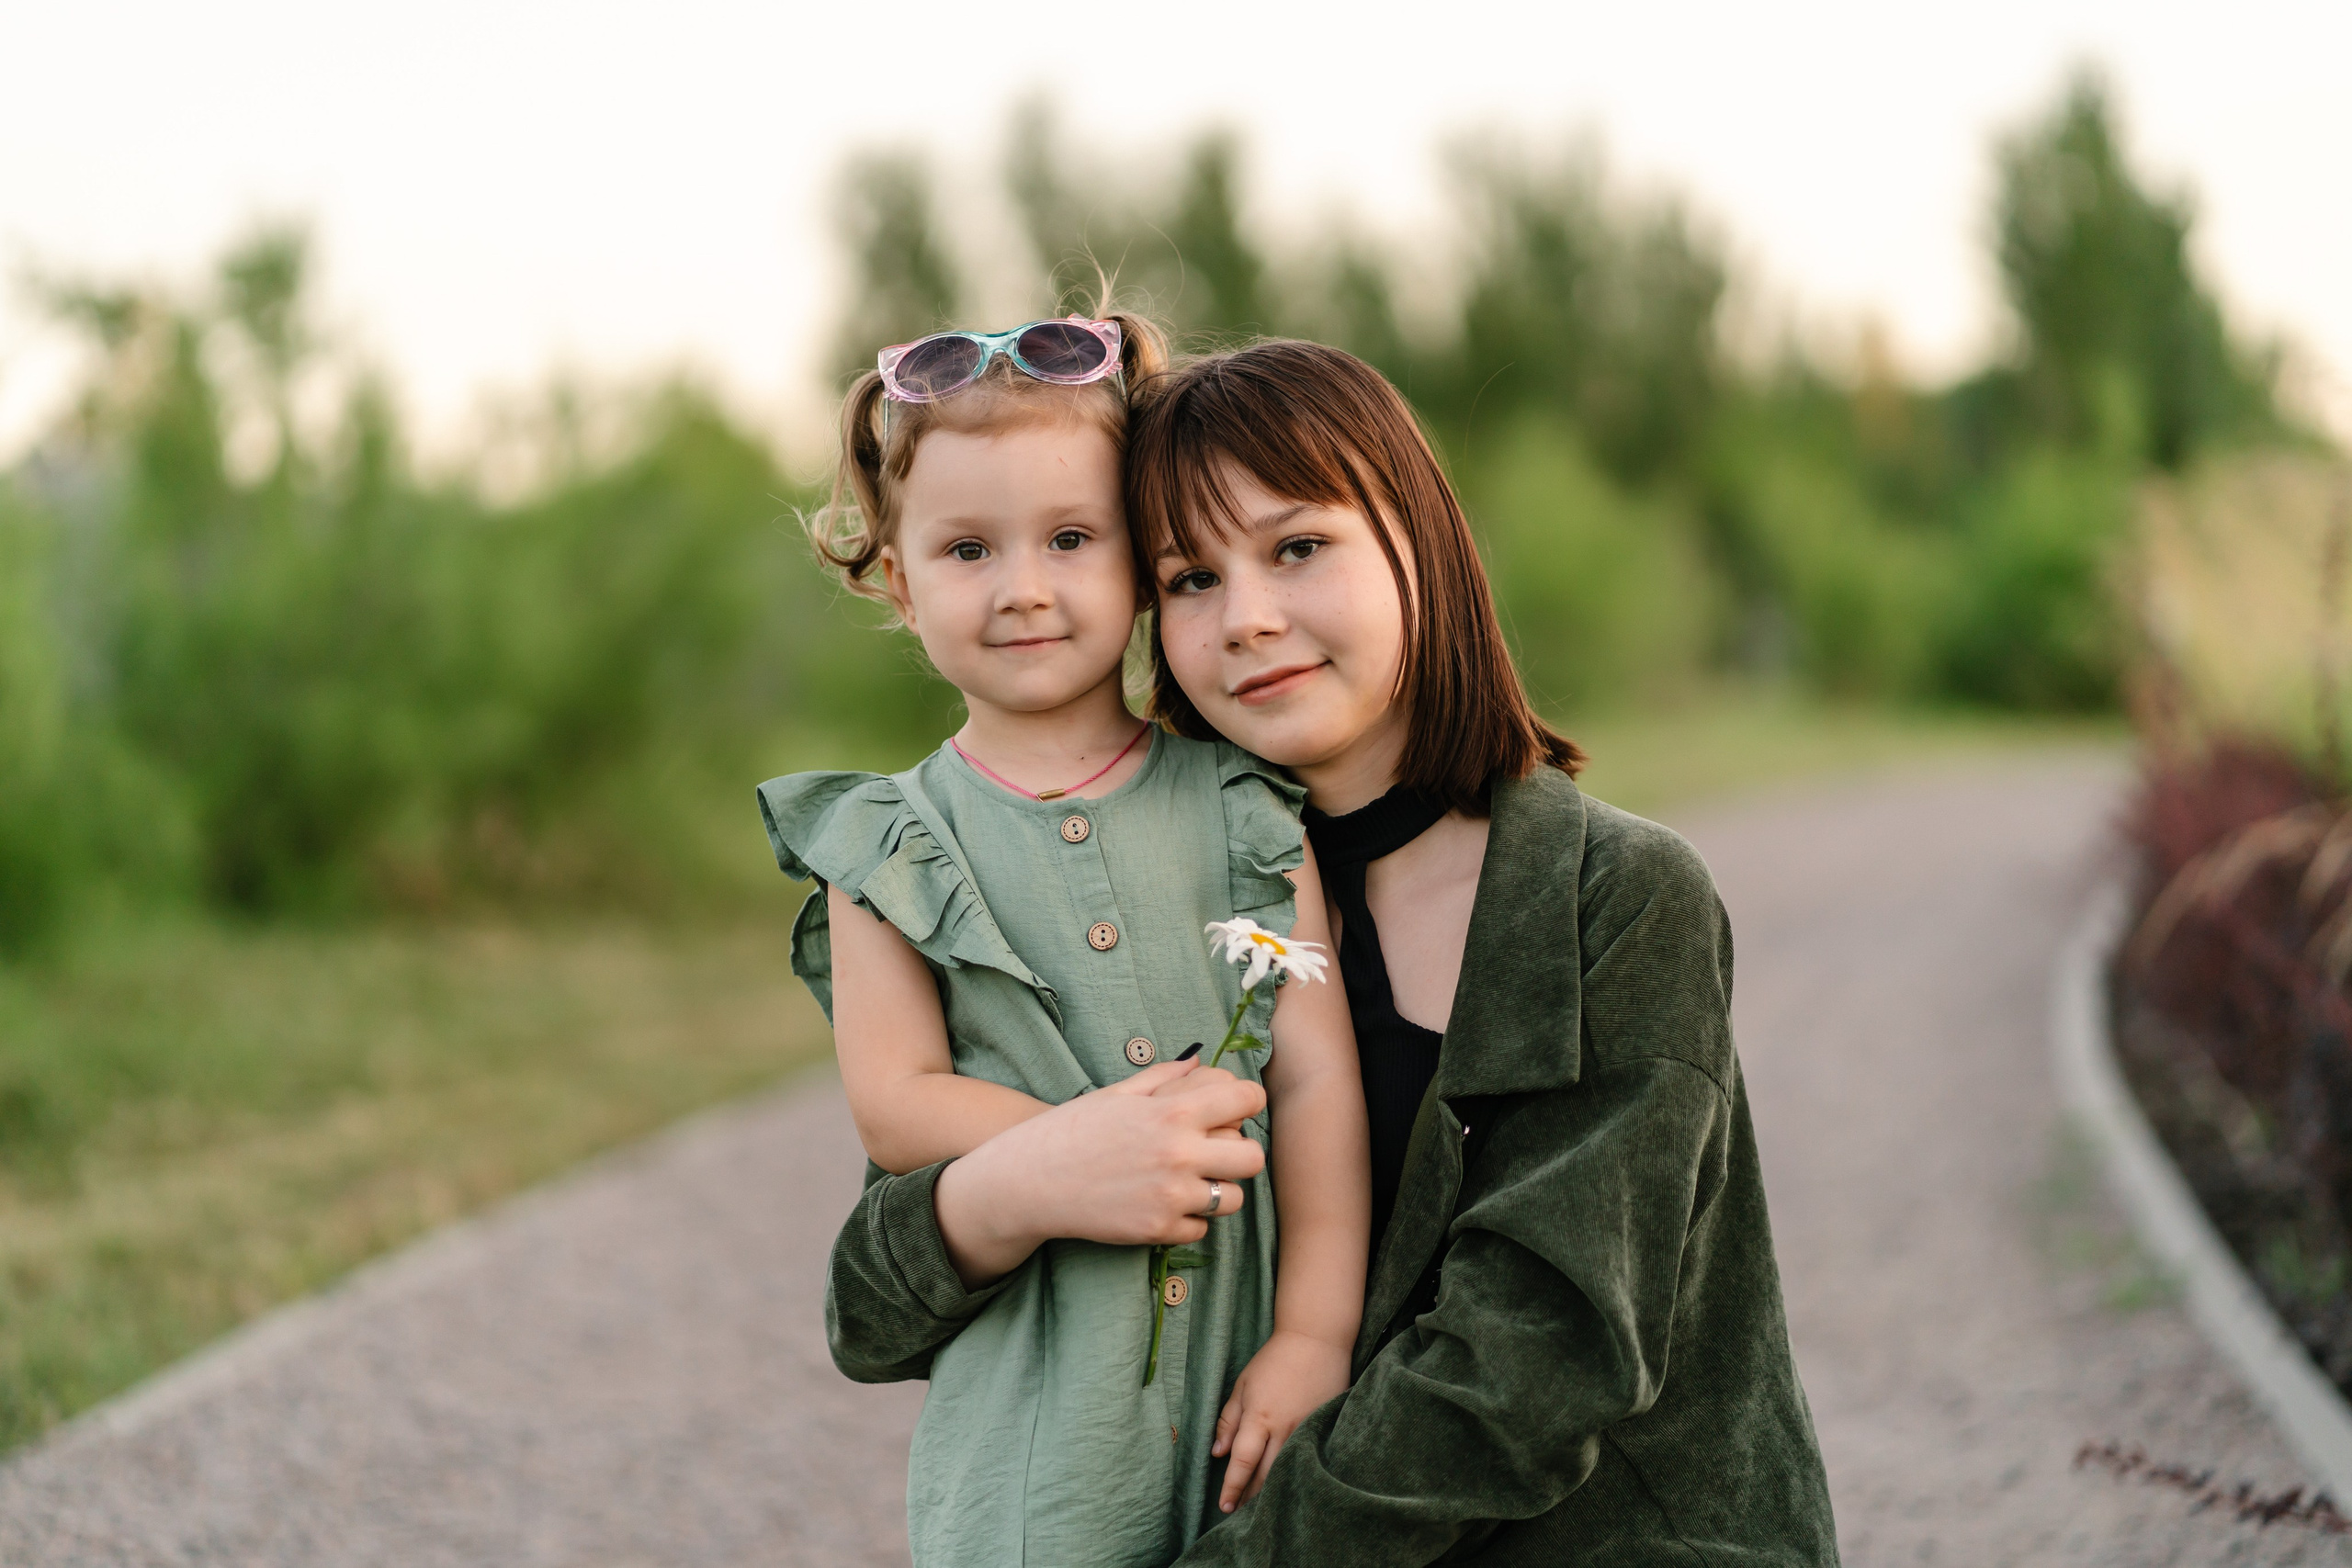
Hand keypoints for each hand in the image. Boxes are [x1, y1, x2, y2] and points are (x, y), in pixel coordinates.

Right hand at [933, 1060, 1265, 1286]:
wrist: (1028, 1182)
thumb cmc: (1070, 1131)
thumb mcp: (1115, 1094)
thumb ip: (1163, 1078)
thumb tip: (1198, 1060)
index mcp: (1171, 1112)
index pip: (1246, 1099)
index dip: (1246, 1101)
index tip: (1236, 1108)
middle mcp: (1178, 1154)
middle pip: (1252, 1157)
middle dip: (1239, 1153)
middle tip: (1216, 1153)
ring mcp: (1170, 1196)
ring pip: (1233, 1199)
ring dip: (1217, 1190)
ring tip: (1189, 1183)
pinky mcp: (1157, 1231)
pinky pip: (1201, 1230)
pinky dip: (1187, 1220)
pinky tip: (1162, 1205)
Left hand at [1211, 1329, 1351, 1512]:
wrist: (1317, 1340)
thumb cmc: (1274, 1360)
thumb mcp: (1243, 1385)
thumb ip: (1229, 1420)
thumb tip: (1217, 1453)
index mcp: (1259, 1417)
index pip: (1242, 1462)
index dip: (1232, 1487)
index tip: (1224, 1506)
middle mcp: (1283, 1428)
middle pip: (1266, 1475)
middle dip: (1252, 1497)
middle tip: (1241, 1514)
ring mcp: (1307, 1429)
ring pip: (1288, 1471)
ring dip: (1273, 1490)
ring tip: (1262, 1508)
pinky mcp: (1324, 1427)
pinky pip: (1308, 1458)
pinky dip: (1297, 1474)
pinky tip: (1292, 1485)